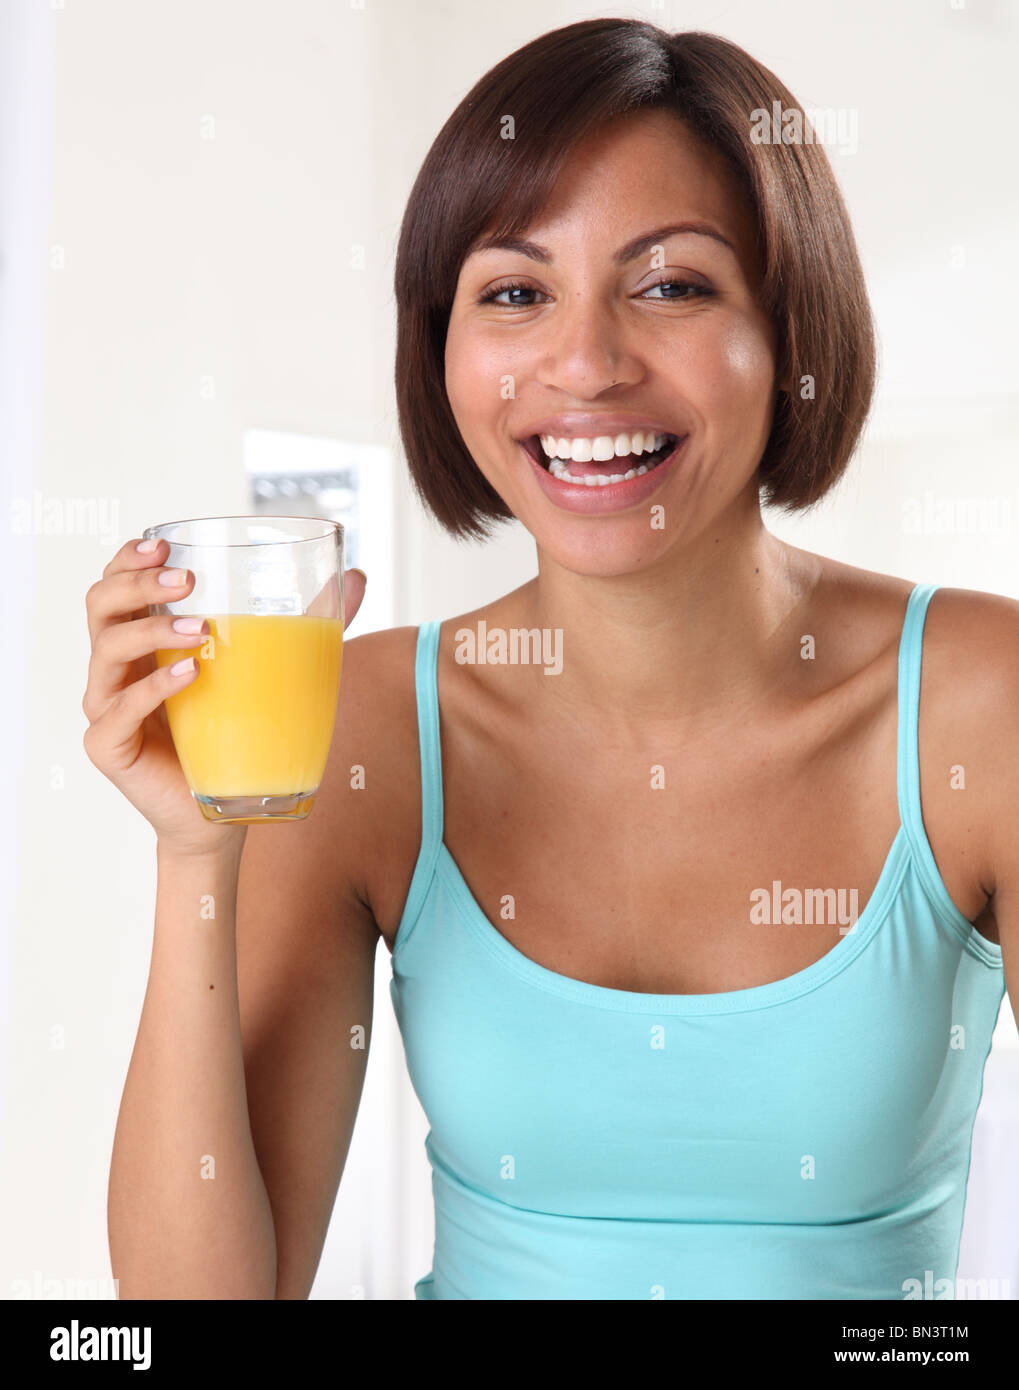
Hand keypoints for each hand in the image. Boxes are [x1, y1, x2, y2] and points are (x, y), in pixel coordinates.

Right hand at [82, 537, 365, 857]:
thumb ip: (308, 622)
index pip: (117, 584)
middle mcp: (116, 667)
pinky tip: (189, 674)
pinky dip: (153, 689)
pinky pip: (119, 711)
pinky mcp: (109, 747)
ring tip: (200, 629)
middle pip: (100, 606)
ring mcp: (106, 706)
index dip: (129, 559)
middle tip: (185, 580)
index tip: (165, 545)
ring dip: (152, 630)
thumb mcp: (272, 668)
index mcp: (143, 639)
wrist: (225, 814)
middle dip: (137, 583)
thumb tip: (360, 578)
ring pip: (107, 650)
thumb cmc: (239, 733)